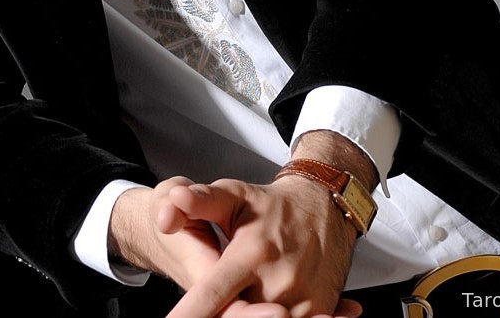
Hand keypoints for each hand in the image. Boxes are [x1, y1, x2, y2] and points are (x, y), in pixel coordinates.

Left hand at [158, 176, 361, 317]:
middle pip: (239, 314)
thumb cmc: (276, 205)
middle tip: (205, 306)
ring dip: (247, 311)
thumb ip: (201, 200)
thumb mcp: (235, 194)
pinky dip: (273, 316)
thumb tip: (173, 202)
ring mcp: (302, 299)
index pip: (212, 294)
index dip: (190, 313)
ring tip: (244, 291)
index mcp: (252, 253)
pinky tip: (267, 303)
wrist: (326, 205)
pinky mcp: (320, 309)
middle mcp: (278, 280)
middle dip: (221, 313)